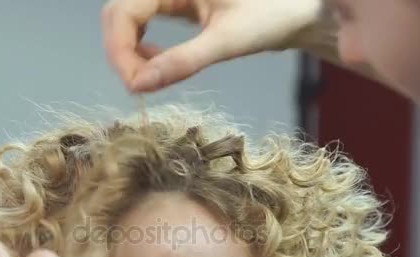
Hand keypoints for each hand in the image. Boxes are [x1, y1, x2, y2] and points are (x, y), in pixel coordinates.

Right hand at [102, 0, 323, 91]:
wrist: (301, 7)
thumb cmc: (273, 15)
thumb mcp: (227, 40)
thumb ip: (183, 61)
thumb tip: (138, 86)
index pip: (122, 11)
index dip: (119, 51)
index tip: (134, 87)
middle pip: (118, 14)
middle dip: (120, 52)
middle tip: (139, 86)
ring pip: (127, 18)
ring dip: (128, 51)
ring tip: (148, 77)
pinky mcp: (176, 2)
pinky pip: (143, 21)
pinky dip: (141, 45)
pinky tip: (156, 61)